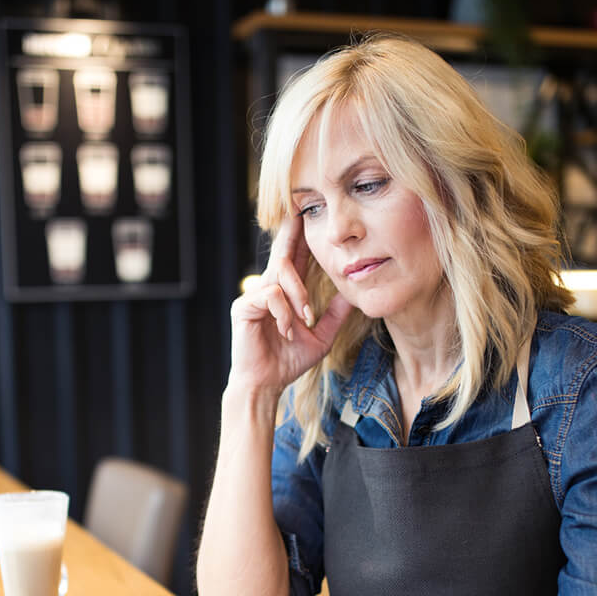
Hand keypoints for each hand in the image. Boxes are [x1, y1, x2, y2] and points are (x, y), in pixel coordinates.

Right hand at [228, 214, 354, 396]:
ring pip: (280, 275)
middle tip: (301, 211)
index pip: (295, 258)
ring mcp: (253, 296)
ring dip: (299, 295)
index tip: (310, 214)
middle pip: (282, 252)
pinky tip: (287, 330)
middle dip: (292, 233)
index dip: (301, 237)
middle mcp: (267, 289)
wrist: (266, 384)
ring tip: (305, 318)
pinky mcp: (243, 307)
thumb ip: (334, 315)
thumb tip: (353, 294)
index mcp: (284, 293)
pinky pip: (270, 295)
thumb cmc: (288, 361)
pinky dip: (284, 312)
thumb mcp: (321, 337)